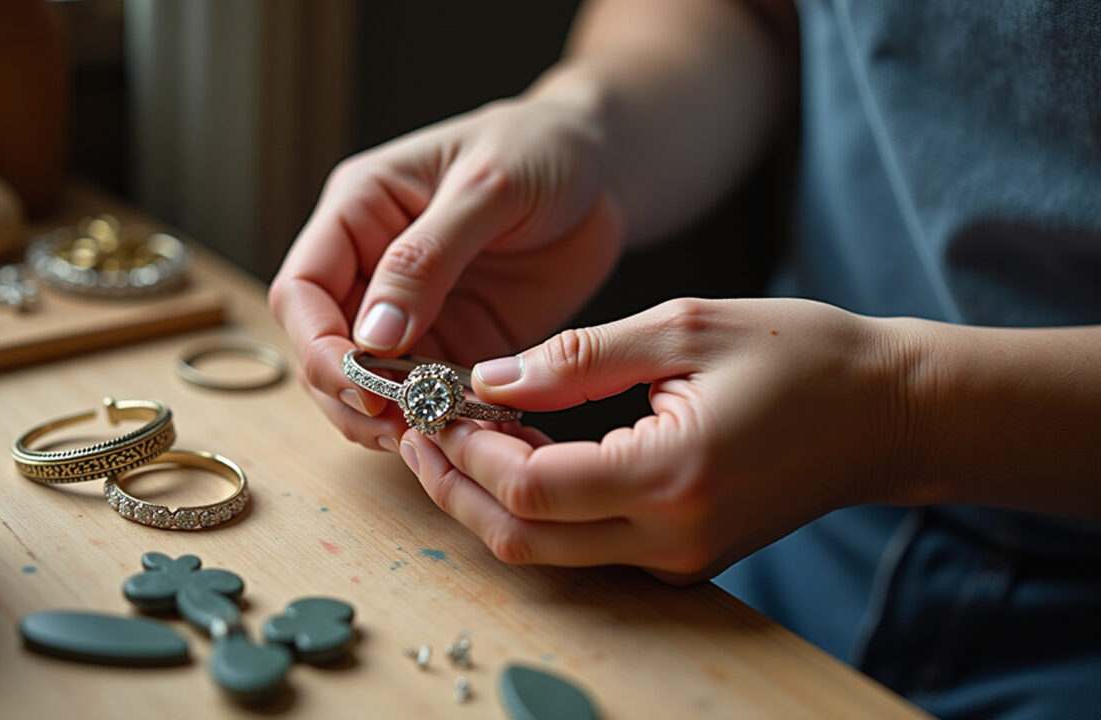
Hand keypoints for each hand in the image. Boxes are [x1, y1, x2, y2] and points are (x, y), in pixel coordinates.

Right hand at [269, 96, 622, 450]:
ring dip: (389, 417)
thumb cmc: (540, 147)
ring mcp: (414, 313)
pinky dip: (439, 420)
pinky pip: (431, 395)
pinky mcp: (457, 344)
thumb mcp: (486, 186)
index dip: (318, 344)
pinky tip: (463, 435)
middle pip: (324, 350)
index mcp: (360, 211)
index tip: (358, 383)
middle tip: (397, 425)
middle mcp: (372, 267)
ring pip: (370, 385)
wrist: (604, 168)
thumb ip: (426, 257)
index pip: (302, 290)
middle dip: (348, 395)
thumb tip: (371, 336)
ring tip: (430, 436)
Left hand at [401, 298, 902, 582]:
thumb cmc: (803, 356)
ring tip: (450, 435)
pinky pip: (583, 544)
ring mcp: (676, 559)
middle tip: (416, 429)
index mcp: (671, 476)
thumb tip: (489, 377)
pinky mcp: (680, 557)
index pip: (531, 487)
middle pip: (523, 539)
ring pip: (547, 552)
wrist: (889, 415)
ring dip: (488, 499)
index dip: (467, 451)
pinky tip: (515, 450)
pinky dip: (535, 505)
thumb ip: (579, 356)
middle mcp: (669, 539)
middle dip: (455, 486)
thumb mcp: (684, 328)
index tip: (433, 404)